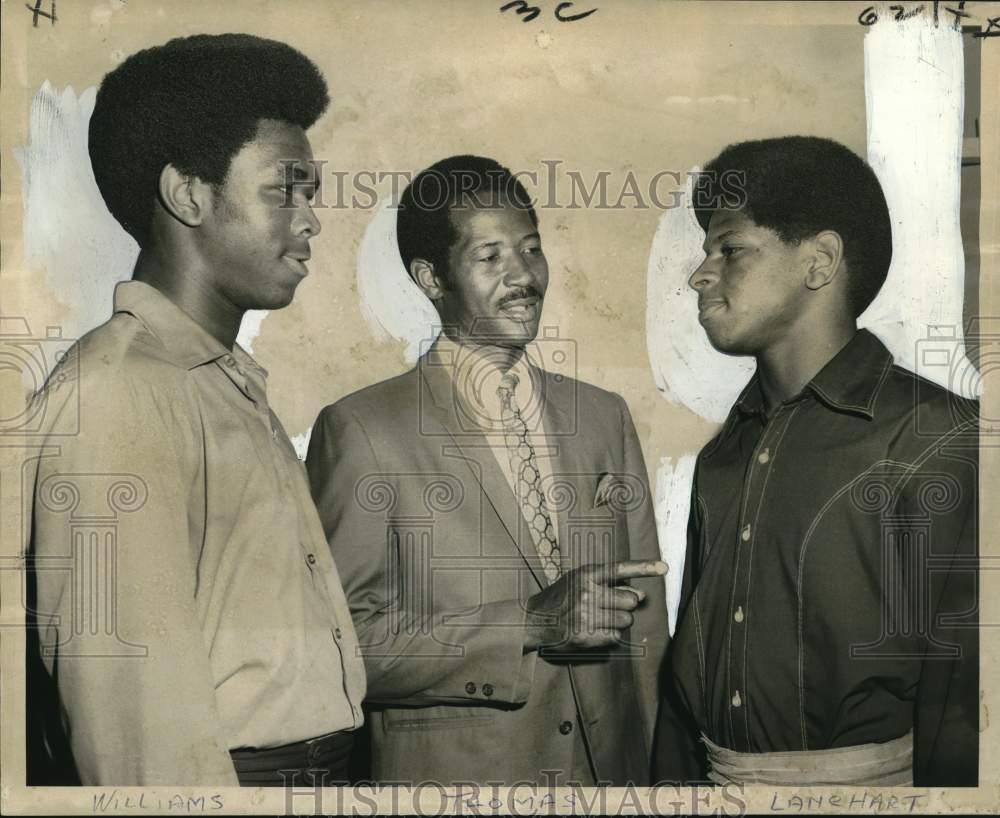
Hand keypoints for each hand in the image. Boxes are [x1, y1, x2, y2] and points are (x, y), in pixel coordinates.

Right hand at [523, 560, 666, 651]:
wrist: (533, 620)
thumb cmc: (562, 597)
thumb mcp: (579, 580)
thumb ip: (609, 583)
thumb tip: (642, 595)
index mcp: (586, 575)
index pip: (620, 568)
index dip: (644, 567)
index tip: (664, 568)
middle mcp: (587, 593)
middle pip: (631, 600)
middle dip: (627, 604)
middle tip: (611, 606)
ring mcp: (586, 616)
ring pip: (626, 620)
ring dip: (620, 621)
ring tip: (601, 618)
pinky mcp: (585, 636)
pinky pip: (616, 636)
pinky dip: (610, 635)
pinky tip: (595, 629)